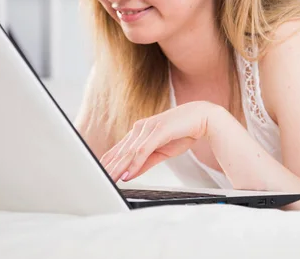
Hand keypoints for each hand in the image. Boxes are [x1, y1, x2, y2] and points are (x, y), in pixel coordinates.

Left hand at [100, 101, 223, 181]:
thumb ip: (145, 162)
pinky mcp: (158, 130)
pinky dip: (134, 163)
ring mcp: (148, 128)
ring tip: (108, 180)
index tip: (97, 176)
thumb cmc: (183, 132)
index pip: (118, 150)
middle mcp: (140, 128)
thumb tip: (128, 174)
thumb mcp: (162, 152)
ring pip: (128, 152)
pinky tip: (128, 173)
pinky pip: (143, 150)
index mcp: (139, 132)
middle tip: (96, 181)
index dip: (107, 164)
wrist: (203, 118)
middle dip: (107, 168)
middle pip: (120, 152)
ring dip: (117, 168)